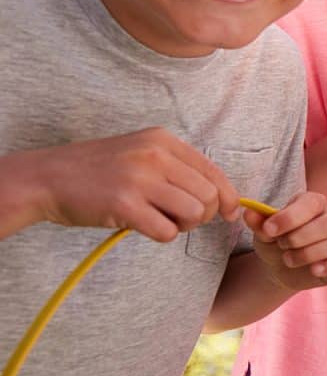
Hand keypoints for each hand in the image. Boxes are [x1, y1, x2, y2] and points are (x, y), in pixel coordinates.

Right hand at [31, 128, 239, 241]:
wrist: (48, 177)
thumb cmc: (99, 170)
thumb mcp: (140, 153)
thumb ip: (177, 168)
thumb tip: (220, 198)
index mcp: (163, 140)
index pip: (213, 171)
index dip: (227, 197)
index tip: (228, 213)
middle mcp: (155, 155)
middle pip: (208, 195)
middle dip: (202, 215)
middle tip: (180, 218)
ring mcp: (139, 179)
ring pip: (193, 213)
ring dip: (182, 225)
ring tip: (160, 220)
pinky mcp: (125, 205)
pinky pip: (167, 231)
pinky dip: (161, 235)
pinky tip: (142, 225)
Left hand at [245, 191, 326, 290]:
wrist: (279, 266)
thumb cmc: (274, 242)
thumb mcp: (263, 232)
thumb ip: (259, 222)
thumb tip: (249, 212)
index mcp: (312, 204)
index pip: (312, 203)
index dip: (291, 216)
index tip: (268, 230)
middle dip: (301, 237)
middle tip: (281, 246)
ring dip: (310, 254)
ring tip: (289, 260)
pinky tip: (314, 270)